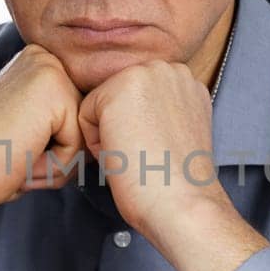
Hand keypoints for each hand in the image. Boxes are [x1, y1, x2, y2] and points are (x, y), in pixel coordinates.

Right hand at [0, 43, 86, 217]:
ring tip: (20, 154)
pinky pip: (79, 145)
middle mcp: (46, 57)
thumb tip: (108, 132)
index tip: (20, 146)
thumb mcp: (35, 130)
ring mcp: (50, 70)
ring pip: (87, 133)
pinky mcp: (53, 92)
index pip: (82, 114)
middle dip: (61, 153)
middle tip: (18, 153)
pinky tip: (22, 156)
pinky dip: (54, 165)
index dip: (58, 146)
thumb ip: (64, 120)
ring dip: (59, 161)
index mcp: (41, 63)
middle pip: (88, 121)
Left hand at [76, 60, 232, 241]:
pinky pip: (84, 114)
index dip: (136, 131)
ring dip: (108, 134)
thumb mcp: (177, 130)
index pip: (136, 99)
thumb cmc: (176, 181)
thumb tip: (134, 114)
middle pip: (116, 98)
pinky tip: (124, 154)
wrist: (182, 202)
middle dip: (120, 127)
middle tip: (145, 154)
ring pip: (99, 105)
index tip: (155, 152)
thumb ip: (161, 110)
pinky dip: (95, 142)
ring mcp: (145, 74)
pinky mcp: (119, 88)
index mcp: (185, 79)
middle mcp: (168, 68)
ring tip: (136, 154)